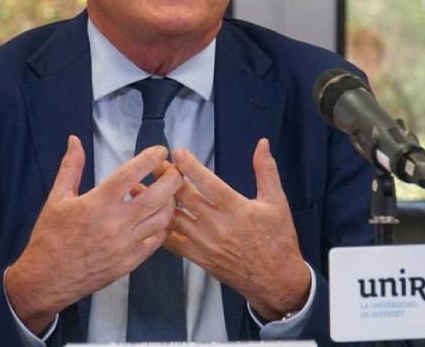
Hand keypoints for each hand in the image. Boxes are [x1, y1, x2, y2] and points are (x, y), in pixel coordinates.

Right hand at [5, 135, 181, 333]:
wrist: (47, 278)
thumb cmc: (50, 237)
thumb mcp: (56, 198)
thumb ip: (70, 167)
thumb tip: (74, 140)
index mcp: (97, 203)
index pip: (131, 174)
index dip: (150, 158)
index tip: (160, 150)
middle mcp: (116, 223)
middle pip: (158, 196)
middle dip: (172, 179)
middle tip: (173, 170)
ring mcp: (126, 244)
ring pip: (163, 219)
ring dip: (170, 202)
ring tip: (167, 193)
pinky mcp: (131, 262)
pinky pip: (157, 241)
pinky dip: (163, 226)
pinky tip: (157, 218)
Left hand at [166, 138, 310, 320]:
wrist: (276, 280)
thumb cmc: (278, 239)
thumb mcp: (277, 202)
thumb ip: (266, 170)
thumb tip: (262, 143)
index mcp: (237, 209)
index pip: (208, 183)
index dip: (190, 166)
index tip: (177, 153)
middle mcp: (218, 226)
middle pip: (186, 197)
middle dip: (168, 178)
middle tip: (155, 164)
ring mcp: (206, 244)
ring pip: (176, 219)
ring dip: (160, 202)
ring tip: (146, 187)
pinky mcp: (200, 258)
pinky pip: (174, 243)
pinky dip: (163, 228)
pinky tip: (154, 217)